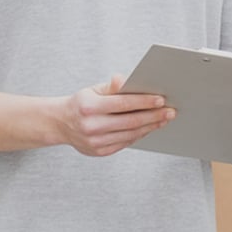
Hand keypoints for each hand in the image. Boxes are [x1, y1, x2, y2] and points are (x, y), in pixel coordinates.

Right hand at [58, 74, 174, 156]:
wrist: (60, 123)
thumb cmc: (82, 103)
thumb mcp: (93, 89)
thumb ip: (112, 86)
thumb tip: (125, 79)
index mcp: (89, 106)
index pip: (123, 103)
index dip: (144, 101)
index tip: (161, 99)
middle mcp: (91, 126)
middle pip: (130, 121)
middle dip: (154, 116)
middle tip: (170, 112)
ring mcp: (94, 141)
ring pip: (129, 134)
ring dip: (150, 127)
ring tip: (163, 120)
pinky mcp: (98, 152)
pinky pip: (125, 143)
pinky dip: (139, 135)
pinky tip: (149, 128)